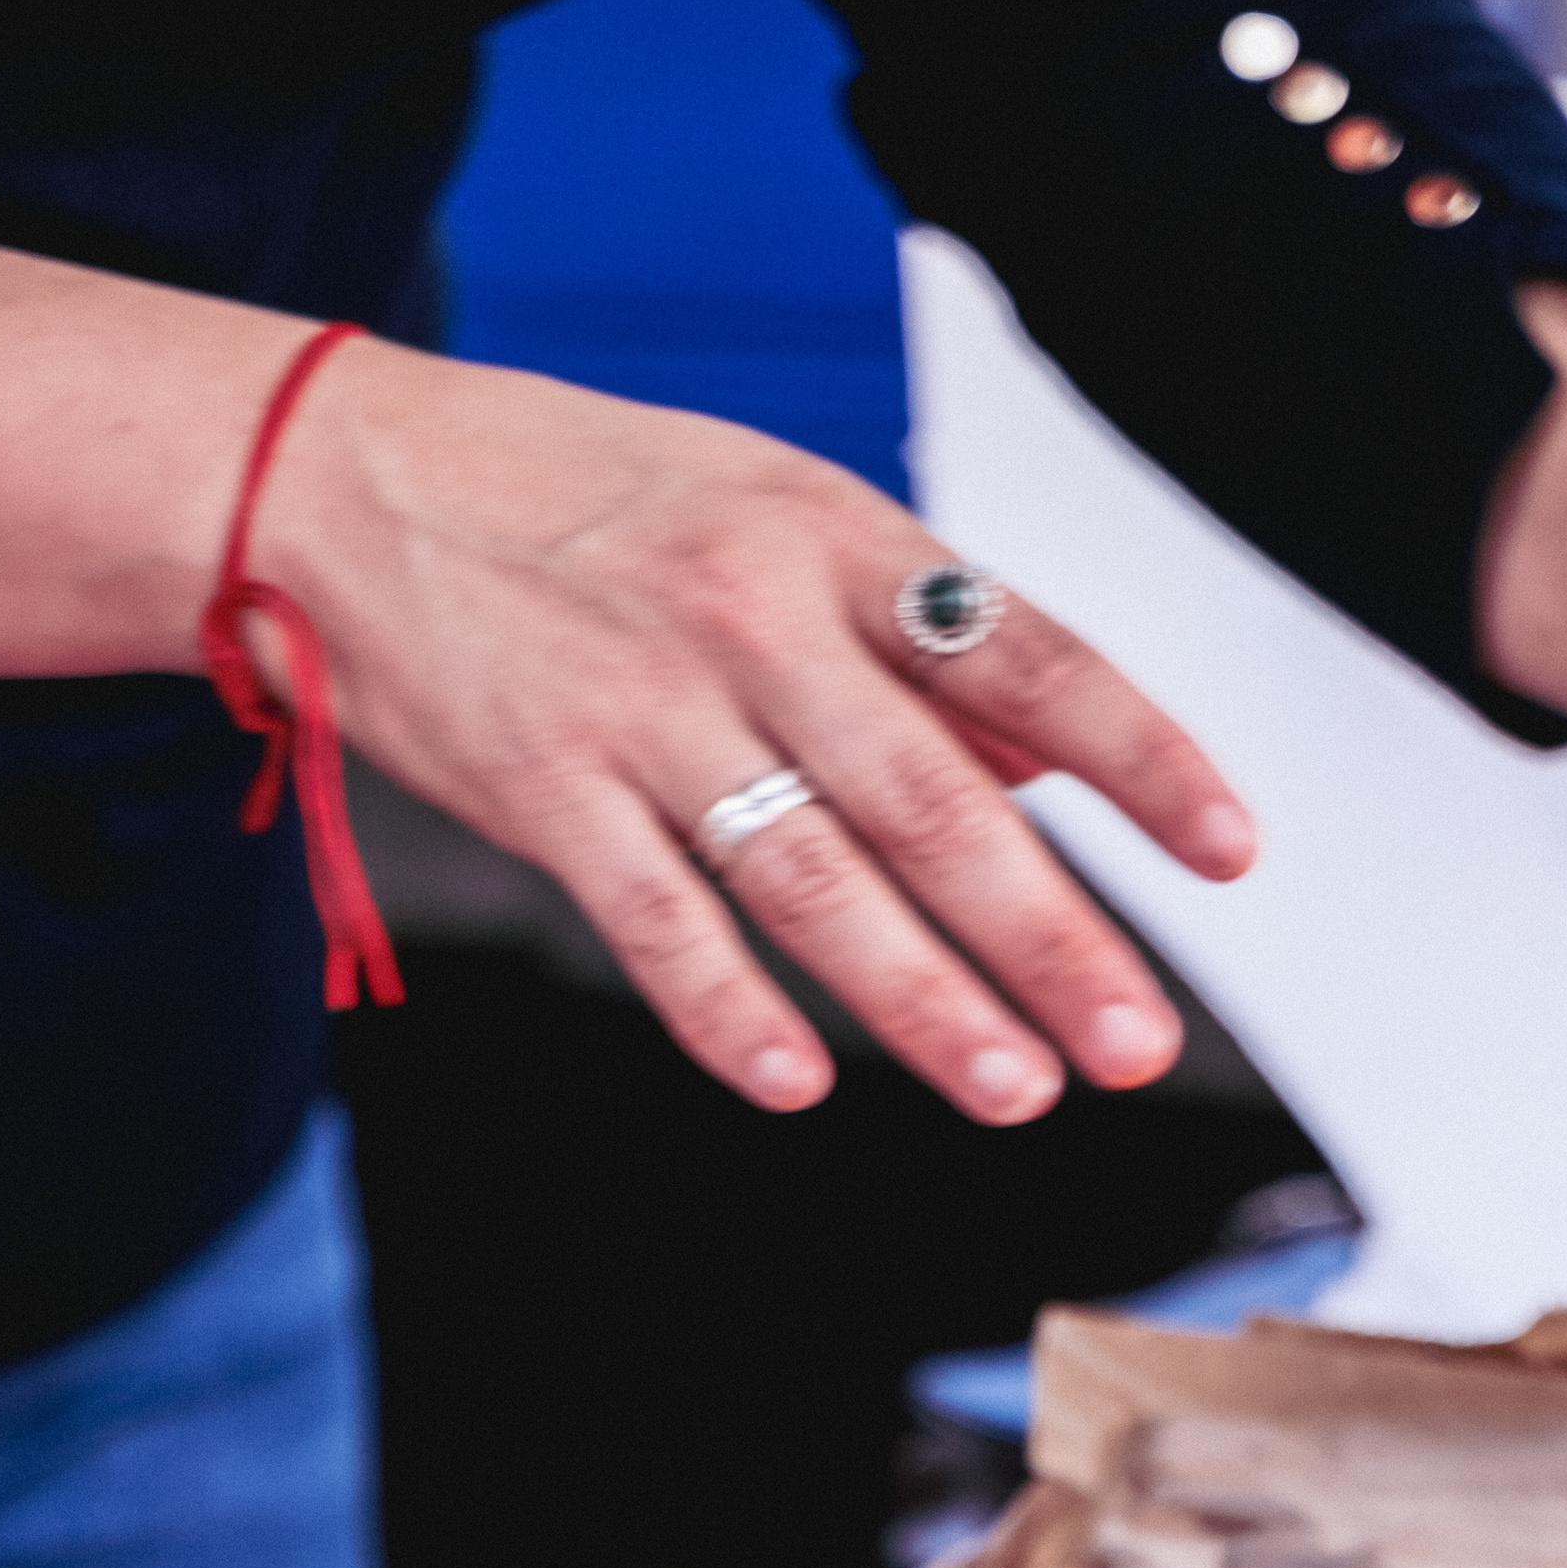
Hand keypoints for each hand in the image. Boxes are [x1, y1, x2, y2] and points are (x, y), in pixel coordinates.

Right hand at [260, 336, 1257, 1119]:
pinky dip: (729, 1010)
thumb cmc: (570, 500)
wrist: (338, 478)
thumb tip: (1048, 756)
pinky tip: (801, 1082)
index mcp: (834, 539)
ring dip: (924, 1000)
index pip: (1025, 654)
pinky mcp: (541, 786)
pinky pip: (658, 919)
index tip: (1229, 851)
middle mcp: (754, 618)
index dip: (1138, 758)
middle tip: (1134, 1043)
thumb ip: (902, 634)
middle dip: (1052, 935)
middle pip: (937, 801)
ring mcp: (644, 705)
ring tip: (1016, 1089)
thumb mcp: (762, 509)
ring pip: (813, 878)